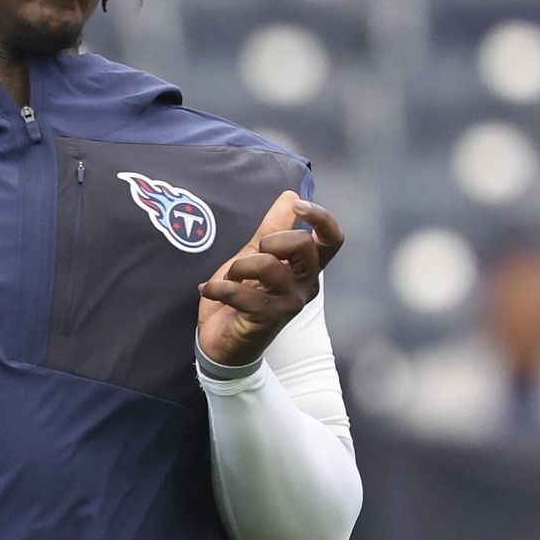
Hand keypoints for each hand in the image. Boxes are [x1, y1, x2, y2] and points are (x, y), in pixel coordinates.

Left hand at [197, 191, 344, 369]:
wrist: (223, 345)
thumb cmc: (242, 298)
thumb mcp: (253, 257)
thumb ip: (271, 228)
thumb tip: (291, 194)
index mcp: (305, 268)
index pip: (332, 240)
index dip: (320, 218)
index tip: (298, 206)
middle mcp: (304, 285)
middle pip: (304, 246)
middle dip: (272, 240)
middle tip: (254, 253)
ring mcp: (288, 303)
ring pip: (270, 267)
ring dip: (239, 266)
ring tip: (228, 277)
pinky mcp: (267, 319)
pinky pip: (241, 293)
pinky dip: (218, 287)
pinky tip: (208, 290)